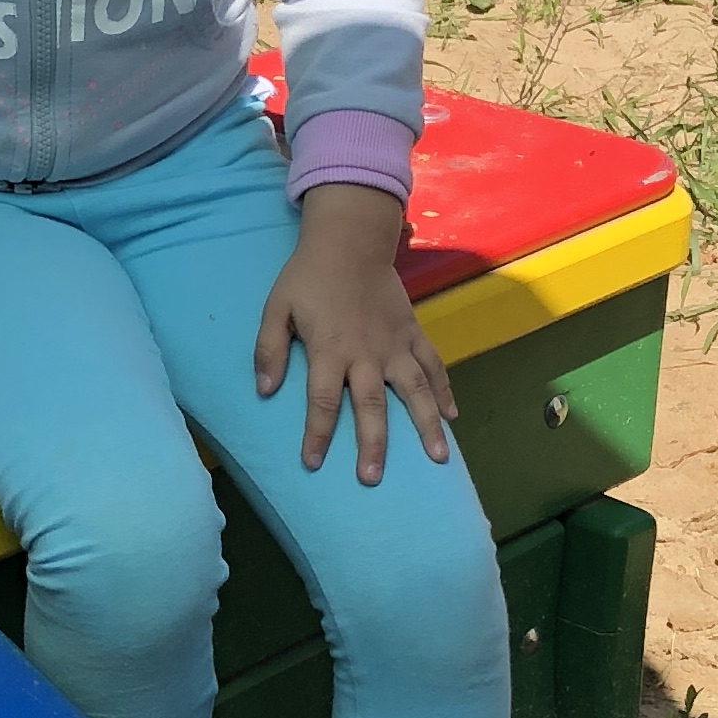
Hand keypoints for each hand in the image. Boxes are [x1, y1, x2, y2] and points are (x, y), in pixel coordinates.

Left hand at [253, 181, 455, 482]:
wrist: (350, 239)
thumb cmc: (308, 276)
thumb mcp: (276, 307)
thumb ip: (269, 349)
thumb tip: (265, 390)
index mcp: (330, 349)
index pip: (322, 401)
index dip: (316, 434)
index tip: (312, 463)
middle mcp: (366, 353)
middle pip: (371, 405)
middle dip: (372, 444)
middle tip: (372, 478)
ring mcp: (395, 344)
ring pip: (415, 390)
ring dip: (426, 425)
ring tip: (437, 458)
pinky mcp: (413, 333)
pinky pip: (433, 365)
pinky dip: (445, 390)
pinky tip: (452, 416)